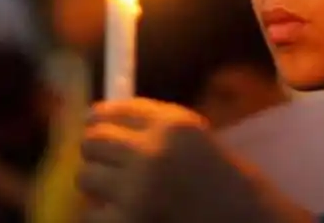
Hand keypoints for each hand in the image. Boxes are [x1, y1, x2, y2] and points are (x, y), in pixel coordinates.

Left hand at [78, 99, 286, 222]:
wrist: (238, 215)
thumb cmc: (211, 175)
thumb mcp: (187, 136)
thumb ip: (148, 122)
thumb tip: (92, 115)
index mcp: (171, 124)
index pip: (115, 110)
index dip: (99, 117)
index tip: (93, 123)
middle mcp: (152, 151)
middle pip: (93, 140)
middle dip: (95, 150)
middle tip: (105, 161)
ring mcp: (137, 190)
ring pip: (85, 176)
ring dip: (97, 183)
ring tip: (117, 189)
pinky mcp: (128, 222)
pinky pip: (91, 214)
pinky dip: (103, 215)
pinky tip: (124, 213)